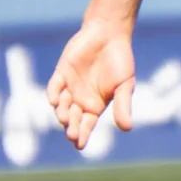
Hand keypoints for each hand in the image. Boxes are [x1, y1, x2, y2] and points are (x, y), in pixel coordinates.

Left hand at [46, 18, 135, 150]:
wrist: (109, 34)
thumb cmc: (120, 60)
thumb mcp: (125, 85)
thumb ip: (123, 105)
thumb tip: (126, 129)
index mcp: (95, 106)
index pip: (86, 125)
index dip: (82, 135)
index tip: (79, 145)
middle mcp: (80, 99)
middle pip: (72, 118)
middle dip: (71, 127)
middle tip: (71, 134)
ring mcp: (69, 86)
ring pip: (61, 105)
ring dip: (62, 112)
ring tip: (65, 117)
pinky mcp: (61, 73)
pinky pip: (54, 86)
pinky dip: (53, 94)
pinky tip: (55, 100)